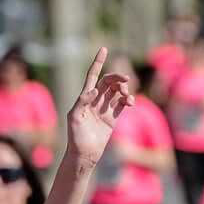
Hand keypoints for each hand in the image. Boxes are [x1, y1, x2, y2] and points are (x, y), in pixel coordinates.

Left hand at [65, 47, 134, 164]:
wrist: (85, 154)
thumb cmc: (75, 137)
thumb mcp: (74, 118)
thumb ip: (82, 101)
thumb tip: (95, 90)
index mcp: (85, 97)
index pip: (92, 76)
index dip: (98, 62)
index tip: (103, 49)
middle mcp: (95, 100)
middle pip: (108, 82)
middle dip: (117, 78)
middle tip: (126, 80)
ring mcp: (104, 108)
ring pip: (117, 92)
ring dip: (124, 89)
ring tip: (127, 97)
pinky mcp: (113, 118)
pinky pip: (122, 104)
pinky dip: (127, 100)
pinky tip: (129, 103)